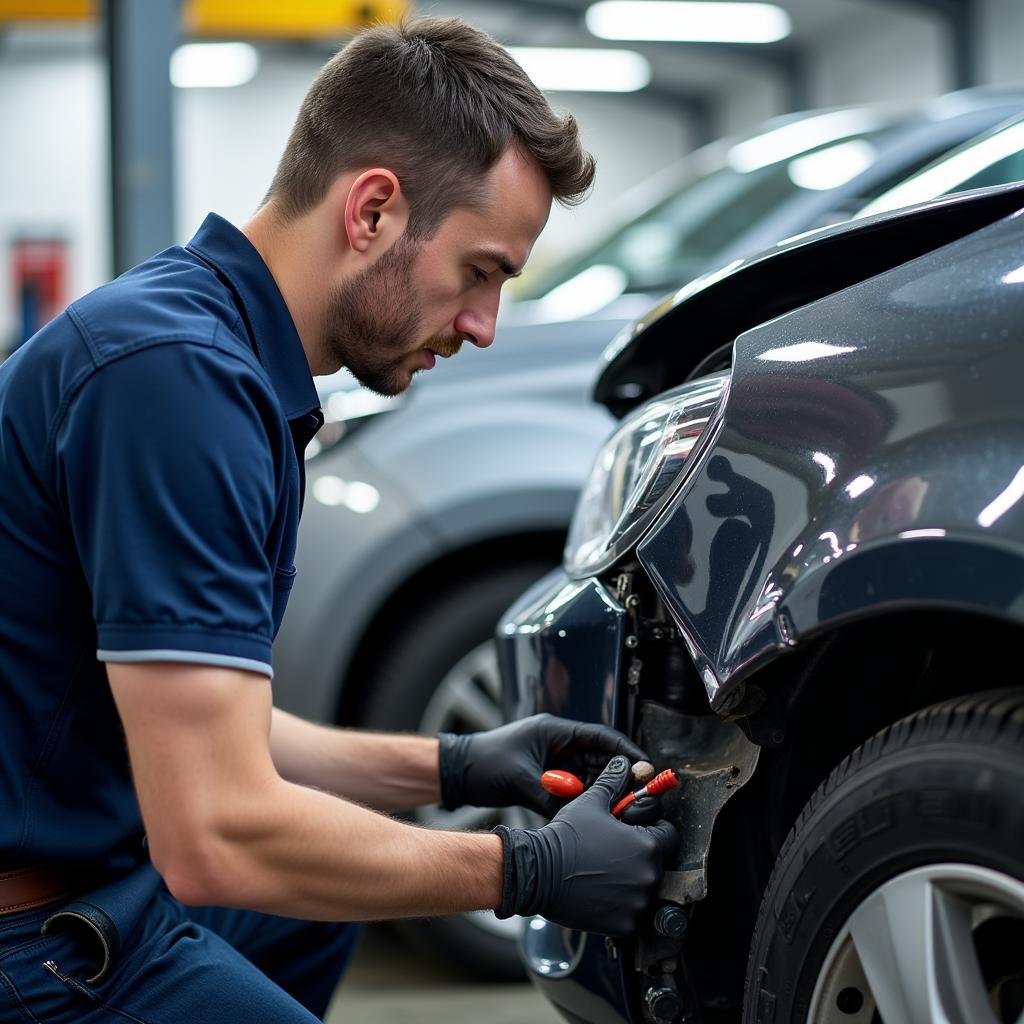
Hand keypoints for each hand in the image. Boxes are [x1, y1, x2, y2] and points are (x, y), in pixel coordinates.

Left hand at [438, 713, 646, 814]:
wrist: (460, 773)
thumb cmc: (485, 762)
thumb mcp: (520, 777)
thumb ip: (549, 794)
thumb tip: (576, 812)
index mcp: (556, 731)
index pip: (601, 737)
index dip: (626, 750)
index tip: (645, 766)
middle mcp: (560, 745)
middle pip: (601, 758)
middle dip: (621, 774)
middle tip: (639, 793)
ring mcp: (555, 763)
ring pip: (591, 776)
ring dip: (604, 790)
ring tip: (622, 807)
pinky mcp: (549, 780)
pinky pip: (576, 790)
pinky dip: (586, 800)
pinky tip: (597, 814)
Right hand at [493, 756, 677, 934]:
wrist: (536, 872)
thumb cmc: (565, 836)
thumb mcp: (592, 802)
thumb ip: (614, 782)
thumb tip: (626, 763)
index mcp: (648, 846)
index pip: (669, 834)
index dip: (652, 828)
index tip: (633, 829)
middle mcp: (648, 877)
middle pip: (657, 862)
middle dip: (640, 855)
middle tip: (613, 850)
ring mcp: (637, 904)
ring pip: (645, 888)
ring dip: (631, 880)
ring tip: (603, 870)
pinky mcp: (623, 924)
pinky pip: (631, 913)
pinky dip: (620, 905)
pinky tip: (599, 892)